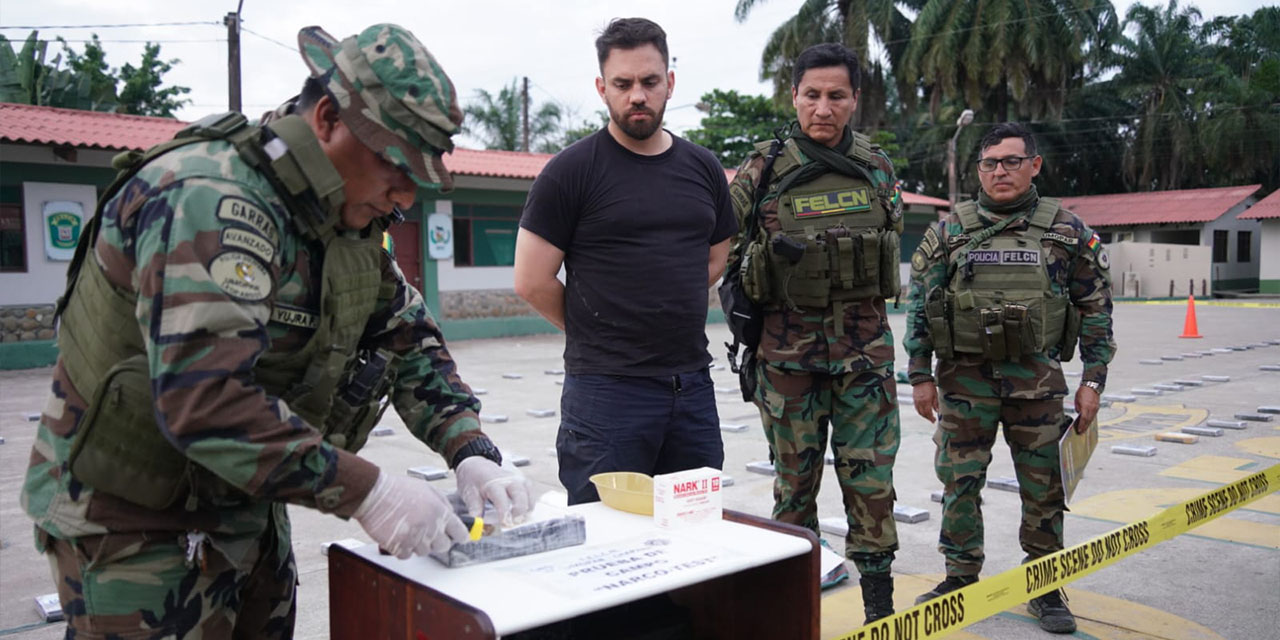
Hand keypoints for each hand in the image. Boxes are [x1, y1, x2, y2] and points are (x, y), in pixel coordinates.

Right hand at [353, 472, 468, 558]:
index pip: (460, 532)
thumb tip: (451, 515)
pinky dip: (403, 549)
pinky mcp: (399, 546)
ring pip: (425, 552)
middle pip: (444, 546)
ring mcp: (415, 538)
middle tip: (429, 533)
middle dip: (438, 541)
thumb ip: (442, 503)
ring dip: (419, 544)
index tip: (460, 538)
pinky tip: (399, 535)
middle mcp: (430, 527)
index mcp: (439, 511)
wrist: (374, 494)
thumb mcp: (427, 489)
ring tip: (409, 529)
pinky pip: (407, 555)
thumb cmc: (398, 490)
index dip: (461, 536)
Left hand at [455, 456, 532, 525]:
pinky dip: (529, 504)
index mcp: (494, 483)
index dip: (505, 513)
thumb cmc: (474, 480)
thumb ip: (475, 508)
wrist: (477, 466)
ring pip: (529, 494)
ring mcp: (518, 480)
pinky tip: (523, 513)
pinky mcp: (522, 482)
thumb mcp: (470, 494)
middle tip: (513, 524)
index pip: (502, 499)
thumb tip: (477, 523)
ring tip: (519, 519)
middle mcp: (508, 480)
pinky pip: (531, 493)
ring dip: (527, 509)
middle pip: (520, 495)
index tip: (504, 524)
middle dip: (519, 512)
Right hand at [913, 381, 939, 422]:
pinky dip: (920, 412)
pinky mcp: (914, 400)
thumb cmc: (929, 386)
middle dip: (928, 418)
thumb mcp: (935, 394)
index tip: (934, 420)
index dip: (931, 418)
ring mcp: (916, 401)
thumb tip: (937, 411)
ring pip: (919, 412)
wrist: (921, 380)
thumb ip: (936, 404)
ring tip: (928, 417)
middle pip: (923, 413)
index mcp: (926, 401)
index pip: (928, 412)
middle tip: (932, 420)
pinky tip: (923, 412)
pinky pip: (917, 408)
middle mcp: (920, 402)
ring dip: (924, 416)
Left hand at [1074, 385, 1100, 432]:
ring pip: (1091, 418)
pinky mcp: (1097, 407)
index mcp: (1085, 406)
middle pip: (1088, 420)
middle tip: (1081, 432)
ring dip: (1088, 424)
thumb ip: (1078, 408)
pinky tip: (1088, 422)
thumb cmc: (1083, 391)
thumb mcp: (1077, 400)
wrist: (1091, 386)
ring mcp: (1095, 408)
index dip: (1081, 425)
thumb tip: (1079, 414)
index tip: (1079, 430)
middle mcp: (1091, 408)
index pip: (1083, 419)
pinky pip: (1093, 415)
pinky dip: (1090, 419)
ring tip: (1084, 428)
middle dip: (1085, 427)